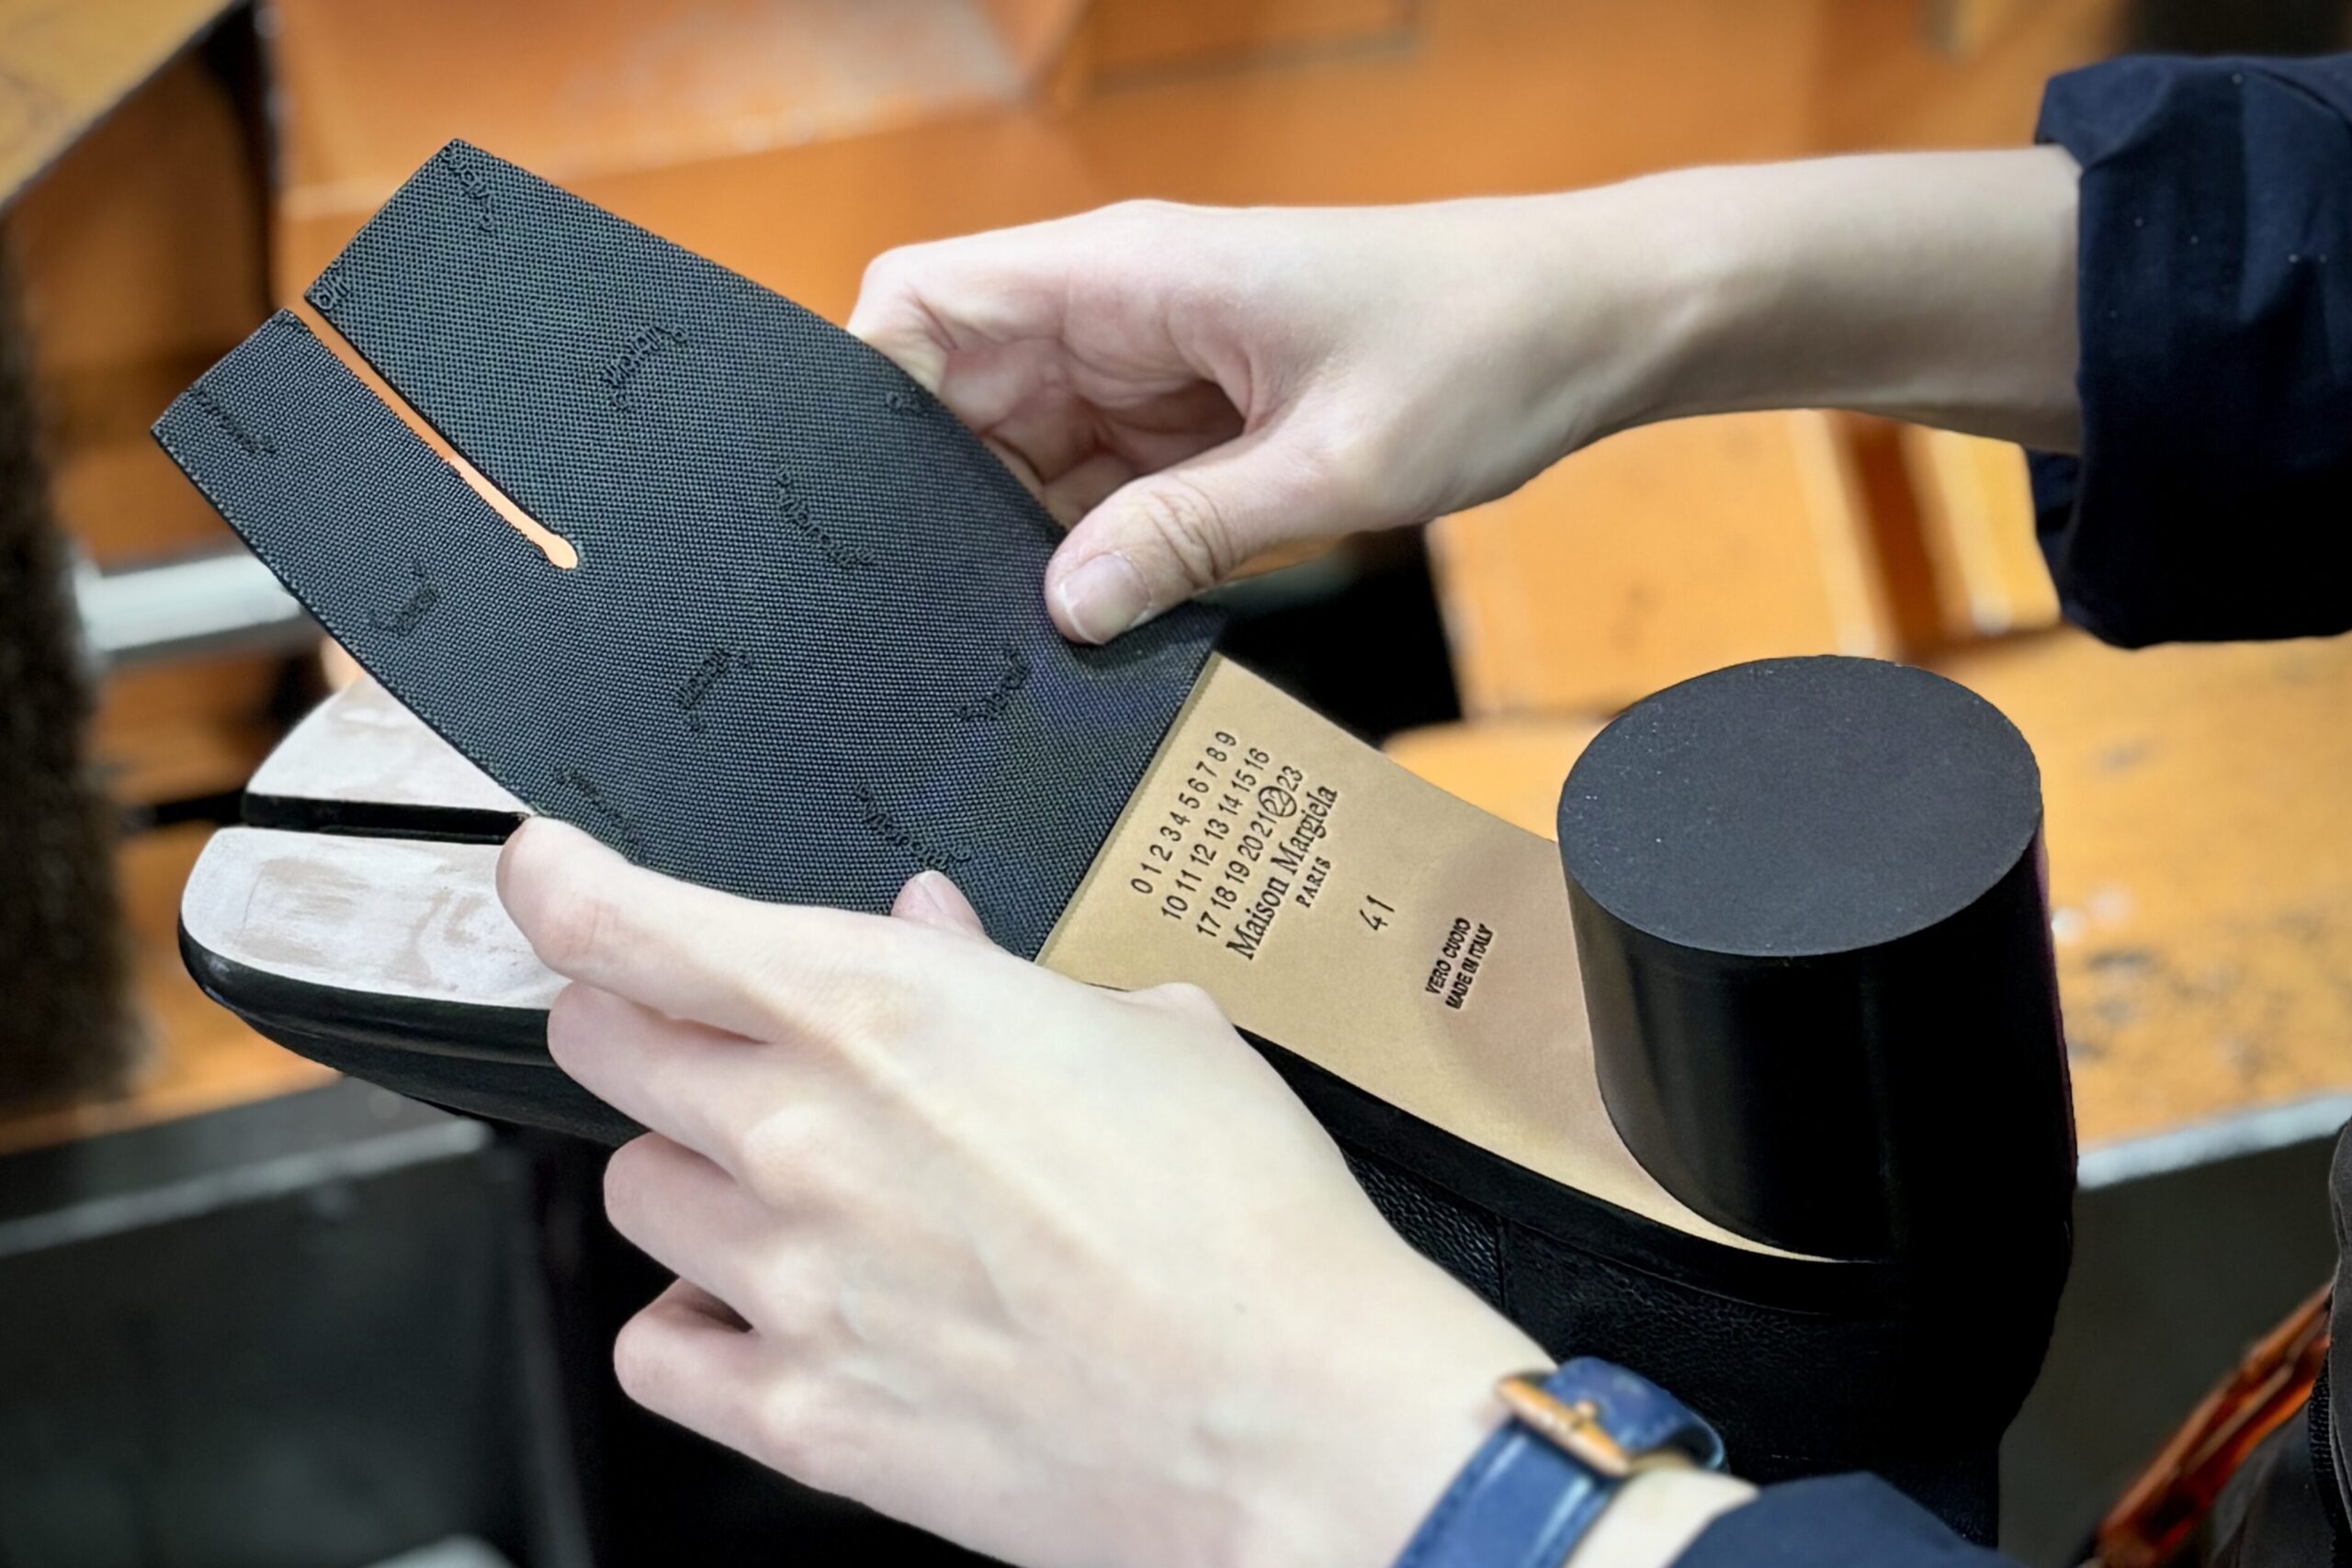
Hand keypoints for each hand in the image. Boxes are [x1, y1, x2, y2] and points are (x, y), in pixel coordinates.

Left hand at [497, 819, 1548, 1567]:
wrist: (1294, 1416)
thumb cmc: (1247, 1220)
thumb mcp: (1149, 1034)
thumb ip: (1002, 976)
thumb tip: (931, 932)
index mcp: (880, 1006)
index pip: (628, 920)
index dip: (560, 880)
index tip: (547, 872)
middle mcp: (801, 1132)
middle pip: (601, 1044)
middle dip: (633, 1017)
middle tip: (698, 1029)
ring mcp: (788, 1279)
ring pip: (631, 1190)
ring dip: (687, 1170)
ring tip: (782, 1182)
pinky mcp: (801, 1415)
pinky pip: (657, 1348)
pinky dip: (688, 1318)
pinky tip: (758, 1306)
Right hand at [849, 194, 1686, 642]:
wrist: (1591, 323)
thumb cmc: (1480, 348)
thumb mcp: (1334, 465)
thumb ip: (1187, 537)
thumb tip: (1061, 611)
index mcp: (1124, 275)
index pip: (919, 304)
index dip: (868, 401)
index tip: (864, 522)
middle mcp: (1115, 312)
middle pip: (953, 400)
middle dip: (944, 507)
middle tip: (952, 620)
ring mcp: (1148, 366)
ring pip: (1021, 457)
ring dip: (1025, 541)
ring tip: (1033, 636)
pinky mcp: (1190, 419)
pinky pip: (1098, 487)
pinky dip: (1096, 550)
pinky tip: (1106, 617)